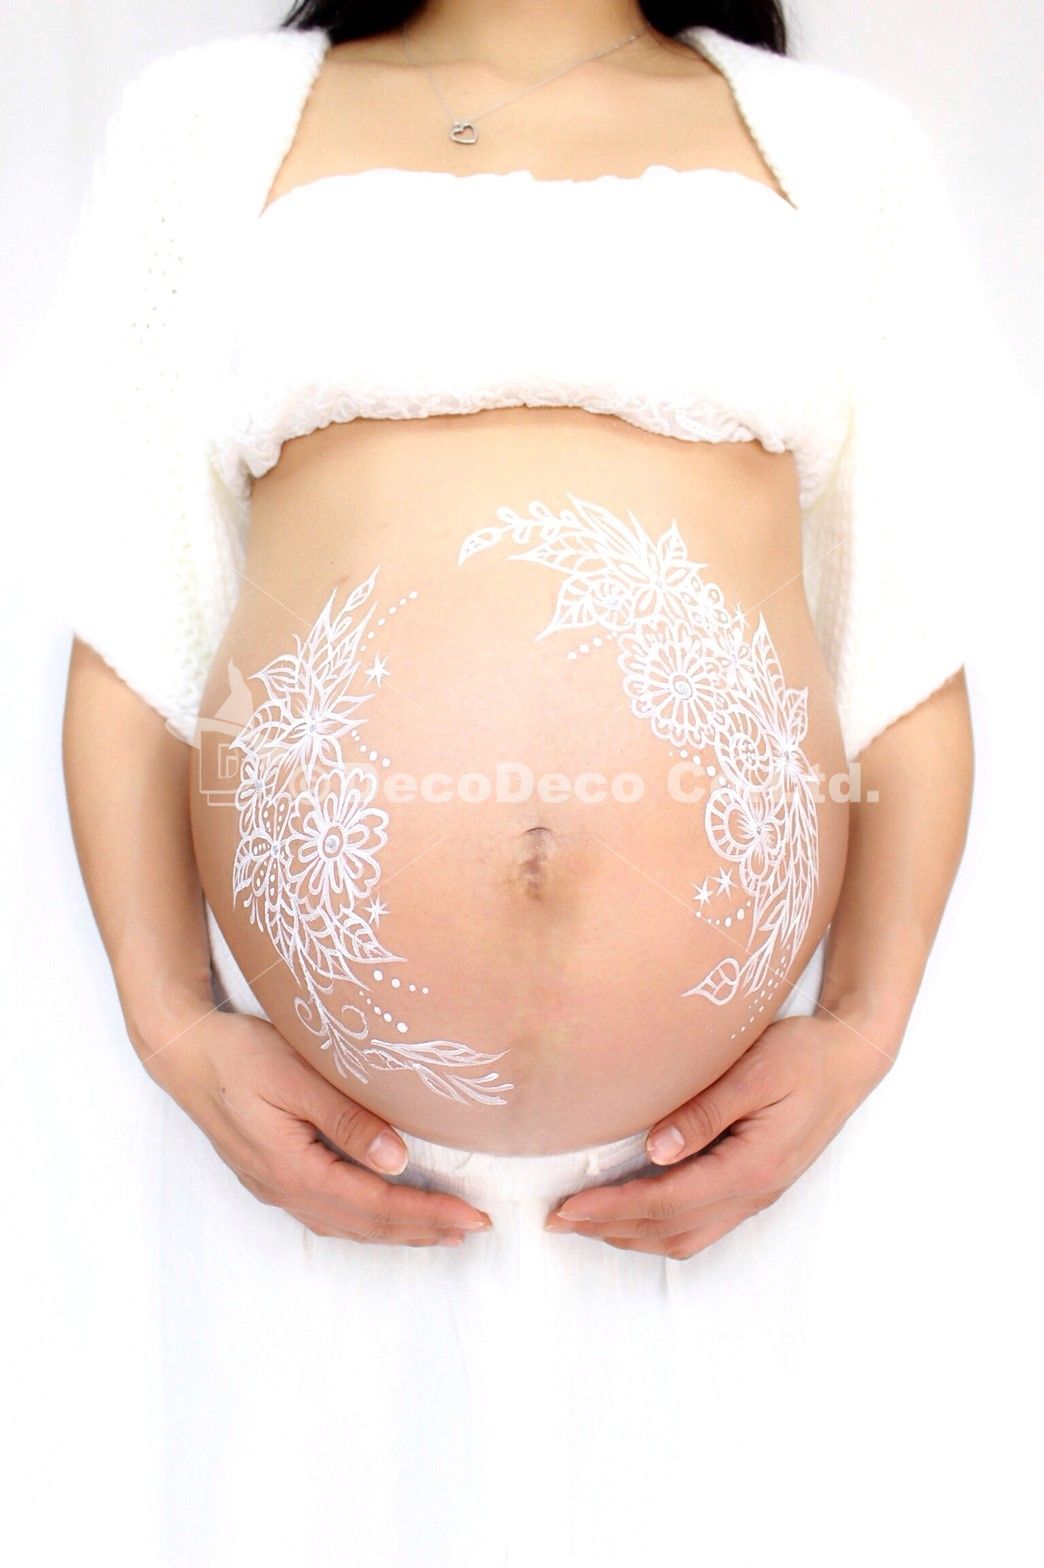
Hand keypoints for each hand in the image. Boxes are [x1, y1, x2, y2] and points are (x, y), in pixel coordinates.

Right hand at [139, 1004, 492, 1245]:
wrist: (181, 1052)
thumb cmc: (239, 1055)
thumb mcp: (296, 1076)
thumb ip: (348, 1120)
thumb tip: (399, 1161)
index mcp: (293, 1170)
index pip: (376, 1204)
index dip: (428, 1213)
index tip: (472, 1215)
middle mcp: (283, 1189)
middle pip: (364, 1224)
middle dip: (422, 1229)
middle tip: (473, 1228)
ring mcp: (273, 1186)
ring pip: (345, 1225)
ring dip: (395, 1231)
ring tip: (440, 1230)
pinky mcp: (269, 1174)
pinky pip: (327, 1213)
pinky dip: (364, 1221)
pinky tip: (381, 1216)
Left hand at [546, 1011, 894, 1258]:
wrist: (851, 1058)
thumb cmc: (803, 1056)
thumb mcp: (755, 1072)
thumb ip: (705, 1112)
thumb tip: (656, 1149)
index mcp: (753, 1167)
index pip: (667, 1201)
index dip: (613, 1208)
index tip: (567, 1207)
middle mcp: (755, 1192)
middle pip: (671, 1230)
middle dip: (611, 1230)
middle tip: (557, 1221)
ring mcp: (758, 1194)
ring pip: (686, 1237)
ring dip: (633, 1235)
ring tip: (586, 1223)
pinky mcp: (756, 1186)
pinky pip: (701, 1224)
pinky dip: (660, 1228)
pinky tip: (636, 1213)